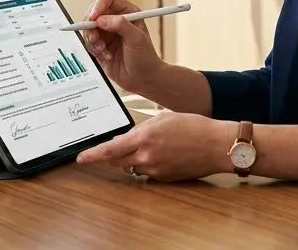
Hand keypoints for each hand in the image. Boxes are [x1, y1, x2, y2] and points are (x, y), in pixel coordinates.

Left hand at [76, 111, 233, 181]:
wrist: (217, 145)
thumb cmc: (195, 127)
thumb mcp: (164, 118)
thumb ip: (142, 128)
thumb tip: (128, 137)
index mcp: (144, 138)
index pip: (110, 150)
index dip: (93, 155)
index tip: (81, 159)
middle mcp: (146, 157)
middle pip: (118, 161)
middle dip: (115, 154)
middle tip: (119, 146)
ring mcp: (155, 170)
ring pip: (134, 166)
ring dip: (136, 157)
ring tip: (158, 144)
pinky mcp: (164, 178)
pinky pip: (149, 171)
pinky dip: (151, 162)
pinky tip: (167, 152)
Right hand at [79, 0, 163, 93]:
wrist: (144, 79)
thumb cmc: (146, 58)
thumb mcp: (136, 38)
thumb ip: (120, 25)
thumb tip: (102, 19)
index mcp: (127, 12)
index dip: (98, 5)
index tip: (93, 18)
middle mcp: (115, 20)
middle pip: (93, 12)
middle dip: (91, 25)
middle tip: (95, 37)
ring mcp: (107, 33)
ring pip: (88, 29)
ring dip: (93, 40)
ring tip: (104, 50)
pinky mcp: (100, 46)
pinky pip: (88, 43)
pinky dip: (94, 50)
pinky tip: (106, 56)